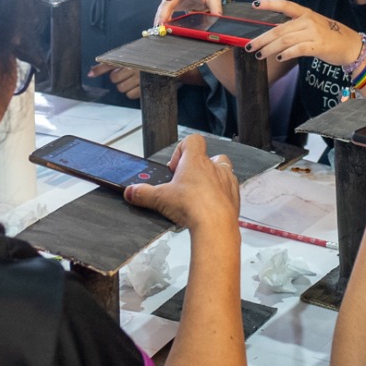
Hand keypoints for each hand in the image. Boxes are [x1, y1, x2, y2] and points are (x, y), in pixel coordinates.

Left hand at [89, 62, 143, 100]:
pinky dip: (132, 92)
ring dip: (125, 86)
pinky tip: (136, 86)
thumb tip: (89, 74)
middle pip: (115, 81)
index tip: (108, 72)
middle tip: (127, 74)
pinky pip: (131, 95)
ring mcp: (141, 79)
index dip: (110, 72)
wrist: (156, 62)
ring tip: (132, 80)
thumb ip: (105, 66)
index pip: (110, 68)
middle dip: (119, 78)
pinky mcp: (146, 88)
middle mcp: (135, 69)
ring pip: (122, 89)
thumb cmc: (137, 60)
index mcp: (129, 60)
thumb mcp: (121, 58)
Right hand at [124, 134, 239, 232]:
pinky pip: (229, 189)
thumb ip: (143, 194)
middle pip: (207, 156)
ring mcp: (227, 180)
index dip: (181, 150)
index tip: (174, 167)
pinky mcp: (235, 196)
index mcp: (196, 160)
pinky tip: (210, 207)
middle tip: (185, 182)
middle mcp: (214, 167)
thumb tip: (131, 192)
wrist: (216, 225)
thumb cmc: (193, 206)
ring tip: (199, 194)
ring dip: (211, 179)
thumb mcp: (160, 199)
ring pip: (222, 170)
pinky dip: (220, 195)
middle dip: (196, 168)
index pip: (192, 141)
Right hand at [155, 0, 226, 25]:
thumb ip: (216, 7)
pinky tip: (161, 28)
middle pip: (168, 1)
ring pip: (163, 8)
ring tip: (158, 29)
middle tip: (160, 24)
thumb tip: (217, 17)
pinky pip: (164, 12)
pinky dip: (162, 20)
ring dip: (160, 18)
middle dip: (163, 13)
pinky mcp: (172, 4)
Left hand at [243, 0, 361, 67]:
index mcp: (306, 13)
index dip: (269, 4)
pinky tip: (279, 58)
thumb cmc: (330, 37)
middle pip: (279, 29)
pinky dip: (286, 54)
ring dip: (269, 48)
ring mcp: (314, 33)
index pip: (285, 5)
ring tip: (260, 55)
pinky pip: (298, 49)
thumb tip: (273, 34)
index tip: (255, 5)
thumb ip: (296, 27)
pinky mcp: (319, 46)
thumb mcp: (313, 26)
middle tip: (250, 45)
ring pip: (285, 40)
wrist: (351, 46)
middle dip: (262, 38)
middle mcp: (308, 21)